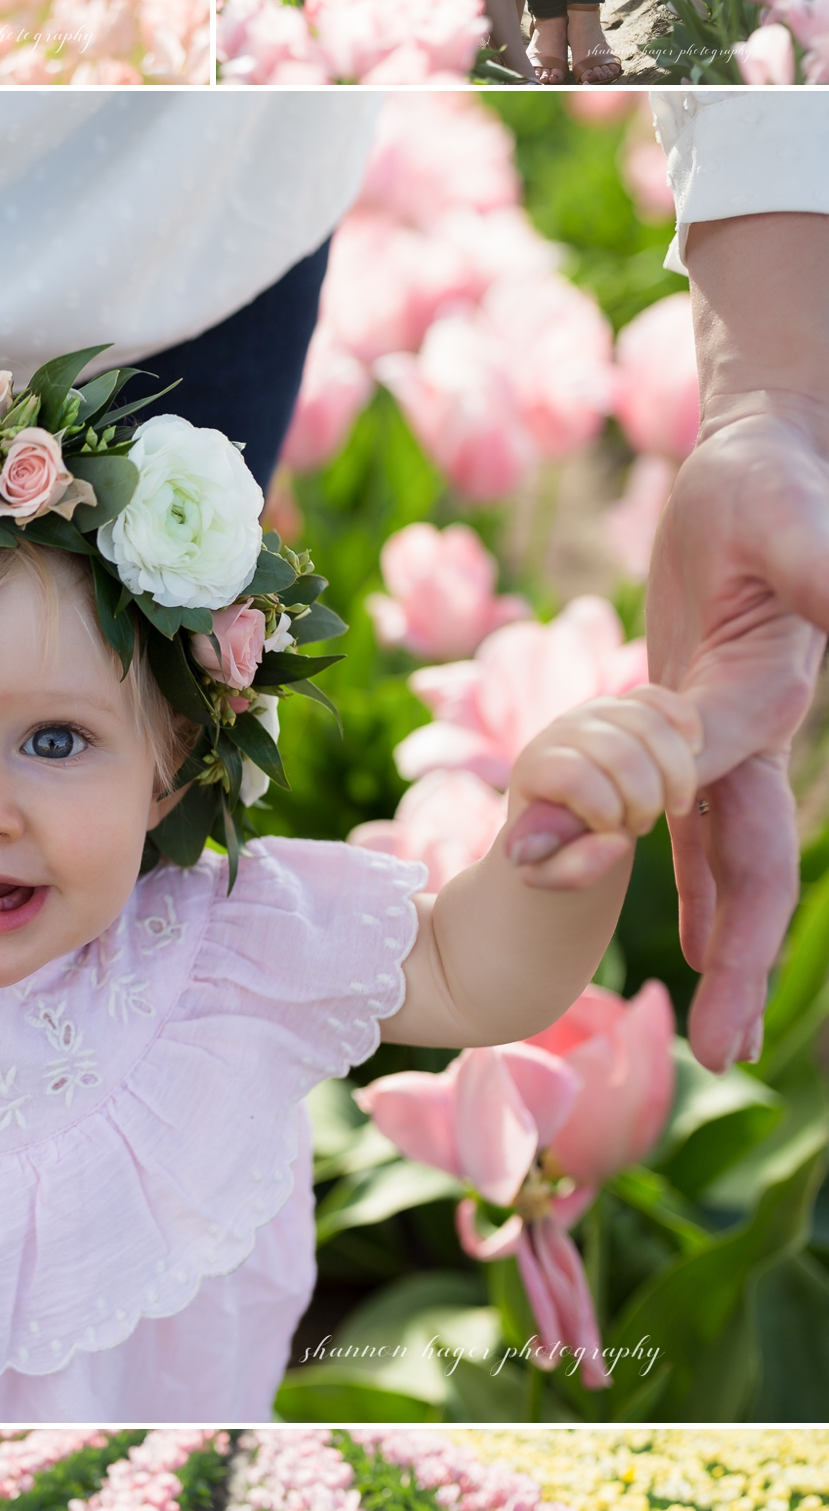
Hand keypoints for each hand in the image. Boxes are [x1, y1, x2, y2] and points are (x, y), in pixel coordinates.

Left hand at [503, 684, 701, 890]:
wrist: (570, 819)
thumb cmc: (559, 849)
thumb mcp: (554, 873)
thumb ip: (573, 869)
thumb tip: (615, 840)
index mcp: (536, 767)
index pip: (576, 776)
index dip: (604, 811)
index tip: (610, 833)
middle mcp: (564, 730)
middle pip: (621, 752)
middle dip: (644, 800)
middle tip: (640, 827)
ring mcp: (597, 711)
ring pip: (649, 723)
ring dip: (674, 774)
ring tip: (672, 806)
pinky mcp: (628, 704)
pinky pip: (661, 698)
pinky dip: (685, 725)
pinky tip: (694, 754)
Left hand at [646, 402, 828, 1067]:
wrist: (765, 460)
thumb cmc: (773, 484)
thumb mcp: (788, 523)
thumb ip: (823, 576)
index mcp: (768, 702)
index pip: (725, 802)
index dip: (719, 885)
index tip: (709, 955)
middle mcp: (756, 737)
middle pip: (750, 868)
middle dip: (737, 958)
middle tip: (720, 1049)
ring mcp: (731, 737)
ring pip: (723, 861)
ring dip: (718, 944)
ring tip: (713, 1038)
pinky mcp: (699, 720)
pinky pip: (697, 823)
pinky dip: (695, 884)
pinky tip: (694, 947)